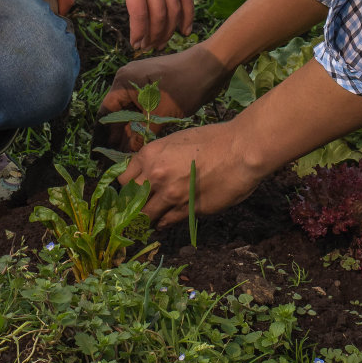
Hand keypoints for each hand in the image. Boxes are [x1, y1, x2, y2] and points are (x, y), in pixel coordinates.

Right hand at [79, 0, 193, 51]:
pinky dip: (139, 30)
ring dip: (153, 36)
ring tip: (144, 46)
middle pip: (174, 8)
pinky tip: (134, 40)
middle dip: (168, 32)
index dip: (187, 15)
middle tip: (159, 45)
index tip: (185, 31)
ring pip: (159, 14)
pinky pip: (139, 12)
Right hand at [100, 46, 228, 151]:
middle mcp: (127, 80)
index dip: (103, 136)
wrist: (208, 67)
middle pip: (116, 112)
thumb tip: (129, 155)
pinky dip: (139, 124)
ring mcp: (140, 82)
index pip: (106, 113)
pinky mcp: (152, 86)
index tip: (100, 155)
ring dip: (128, 132)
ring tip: (125, 156)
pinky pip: (140, 108)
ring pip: (129, 112)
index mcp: (123, 82)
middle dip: (115, 136)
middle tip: (113, 160)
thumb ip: (141, 136)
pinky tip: (139, 142)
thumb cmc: (182, 88)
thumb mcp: (159, 115)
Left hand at [121, 122, 261, 226]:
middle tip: (139, 205)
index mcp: (151, 154)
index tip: (133, 189)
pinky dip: (163, 222)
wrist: (238, 151)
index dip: (128, 185)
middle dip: (133, 203)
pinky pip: (165, 222)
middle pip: (131, 199)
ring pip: (145, 216)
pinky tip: (166, 219)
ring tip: (150, 216)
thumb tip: (149, 170)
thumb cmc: (212, 140)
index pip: (123, 178)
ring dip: (147, 217)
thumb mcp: (177, 140)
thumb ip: (160, 157)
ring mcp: (170, 195)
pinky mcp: (186, 210)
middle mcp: (155, 175)